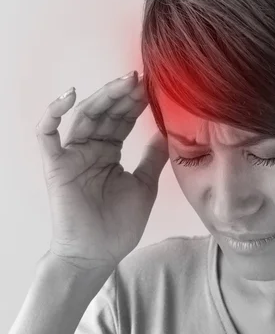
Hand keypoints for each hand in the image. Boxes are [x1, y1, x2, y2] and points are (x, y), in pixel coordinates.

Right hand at [35, 72, 168, 271]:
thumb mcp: (145, 185)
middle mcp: (90, 150)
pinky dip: (53, 113)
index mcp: (110, 153)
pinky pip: (47, 134)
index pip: (123, 120)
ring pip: (84, 117)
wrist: (97, 254)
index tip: (156, 86)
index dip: (137, 103)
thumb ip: (153, 157)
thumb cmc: (119, 225)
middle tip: (143, 78)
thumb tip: (168, 131)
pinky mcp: (55, 165)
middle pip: (105, 113)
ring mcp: (72, 156)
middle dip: (124, 95)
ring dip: (103, 97)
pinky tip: (70, 95)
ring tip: (125, 82)